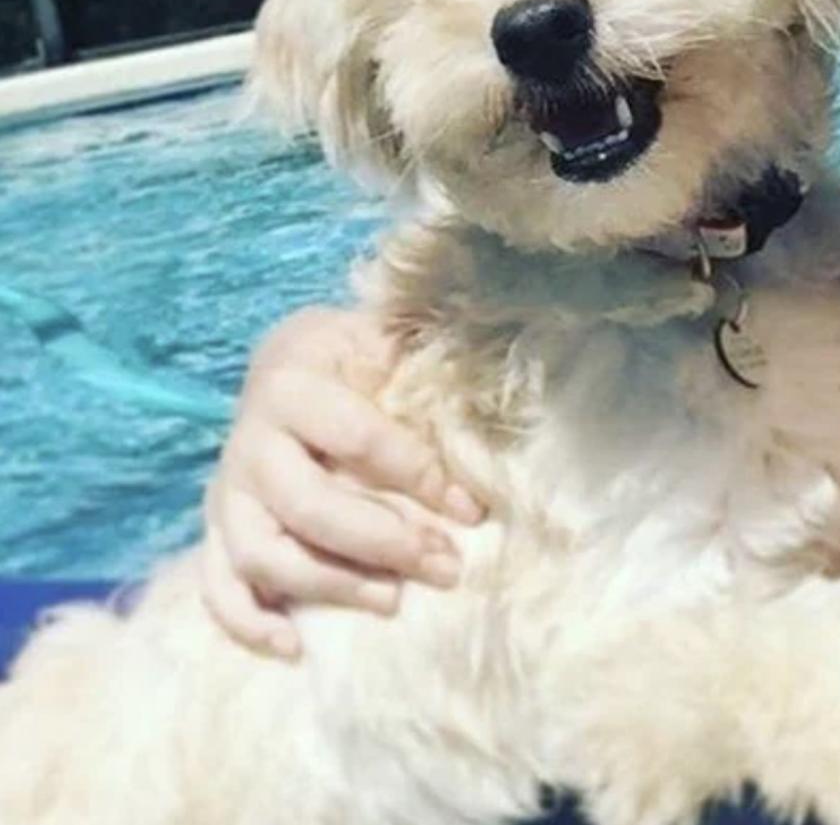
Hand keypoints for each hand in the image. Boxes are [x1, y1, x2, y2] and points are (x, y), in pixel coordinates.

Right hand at [201, 306, 483, 657]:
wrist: (287, 362)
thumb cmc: (352, 357)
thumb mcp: (380, 339)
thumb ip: (418, 362)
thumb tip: (476, 408)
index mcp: (291, 383)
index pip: (359, 438)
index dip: (418, 474)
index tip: (468, 509)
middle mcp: (249, 440)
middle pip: (311, 507)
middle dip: (384, 542)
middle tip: (445, 565)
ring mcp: (228, 490)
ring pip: (263, 554)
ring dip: (331, 585)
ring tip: (393, 600)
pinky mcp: (217, 528)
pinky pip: (217, 584)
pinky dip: (248, 622)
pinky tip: (294, 646)